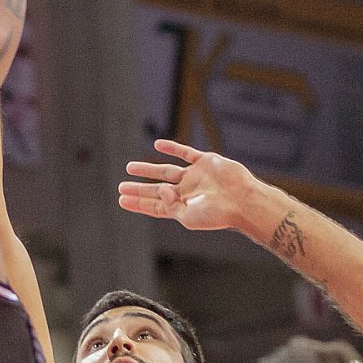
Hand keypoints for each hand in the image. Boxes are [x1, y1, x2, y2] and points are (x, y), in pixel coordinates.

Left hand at [118, 140, 256, 231]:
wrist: (242, 200)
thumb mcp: (188, 217)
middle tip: (120, 186)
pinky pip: (185, 153)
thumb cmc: (217, 214)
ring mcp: (195, 176)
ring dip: (147, 169)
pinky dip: (172, 148)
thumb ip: (169, 205)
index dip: (138, 203)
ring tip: (129, 168)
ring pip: (165, 171)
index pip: (155, 206)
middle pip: (156, 190)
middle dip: (138, 188)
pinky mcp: (205, 162)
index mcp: (182, 208)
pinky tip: (157, 145)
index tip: (122, 200)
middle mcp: (186, 192)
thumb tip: (160, 189)